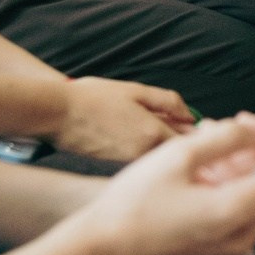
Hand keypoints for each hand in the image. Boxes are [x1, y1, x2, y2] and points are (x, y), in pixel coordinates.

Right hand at [48, 76, 193, 162]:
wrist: (56, 114)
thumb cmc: (92, 97)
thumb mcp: (135, 90)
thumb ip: (167, 101)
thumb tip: (190, 115)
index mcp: (152, 134)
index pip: (190, 142)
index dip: (198, 133)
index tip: (198, 123)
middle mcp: (143, 154)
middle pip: (175, 151)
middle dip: (181, 138)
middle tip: (178, 121)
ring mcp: (128, 161)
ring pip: (156, 154)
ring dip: (162, 142)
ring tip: (149, 121)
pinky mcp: (114, 164)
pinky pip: (139, 156)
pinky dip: (143, 145)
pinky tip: (131, 129)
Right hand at [69, 114, 254, 254]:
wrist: (100, 251)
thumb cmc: (134, 202)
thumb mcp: (180, 155)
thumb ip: (229, 137)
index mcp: (237, 213)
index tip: (248, 123)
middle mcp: (242, 242)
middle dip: (247, 154)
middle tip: (215, 131)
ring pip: (248, 204)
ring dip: (234, 174)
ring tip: (200, 152)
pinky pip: (233, 225)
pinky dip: (223, 199)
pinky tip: (195, 182)